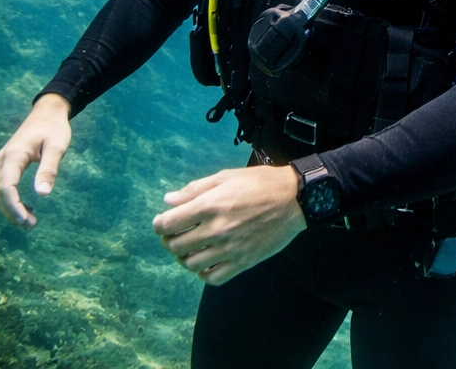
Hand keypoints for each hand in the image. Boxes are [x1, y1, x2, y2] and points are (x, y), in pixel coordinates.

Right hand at [0, 94, 72, 228]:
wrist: (47, 111)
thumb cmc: (54, 128)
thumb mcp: (57, 147)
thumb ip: (49, 169)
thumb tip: (42, 194)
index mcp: (13, 156)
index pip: (6, 187)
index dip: (13, 207)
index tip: (25, 221)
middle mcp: (2, 160)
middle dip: (12, 212)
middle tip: (31, 225)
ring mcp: (2, 162)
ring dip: (10, 209)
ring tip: (30, 222)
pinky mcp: (7, 164)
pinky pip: (3, 187)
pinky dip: (11, 201)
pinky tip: (27, 209)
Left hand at [153, 165, 305, 286]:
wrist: (295, 199)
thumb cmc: (260, 183)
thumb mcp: (226, 177)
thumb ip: (195, 189)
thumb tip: (168, 201)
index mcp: (210, 205)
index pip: (168, 224)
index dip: (159, 224)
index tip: (163, 223)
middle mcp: (216, 229)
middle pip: (175, 246)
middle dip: (170, 241)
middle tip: (177, 235)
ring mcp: (230, 248)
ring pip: (191, 264)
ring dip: (185, 258)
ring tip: (192, 248)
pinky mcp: (243, 262)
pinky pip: (213, 278)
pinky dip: (204, 273)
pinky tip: (208, 262)